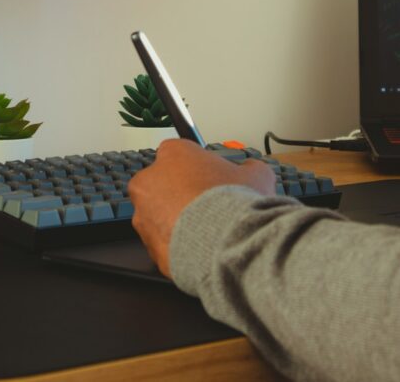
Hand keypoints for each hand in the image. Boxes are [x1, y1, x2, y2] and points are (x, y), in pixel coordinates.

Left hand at [128, 139, 275, 276]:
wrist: (224, 245)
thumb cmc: (234, 206)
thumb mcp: (256, 175)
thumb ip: (248, 167)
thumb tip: (251, 169)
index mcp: (173, 154)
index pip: (178, 153)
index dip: (196, 167)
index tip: (208, 177)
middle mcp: (150, 180)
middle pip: (163, 183)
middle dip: (180, 194)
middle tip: (205, 205)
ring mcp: (144, 213)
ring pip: (158, 214)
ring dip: (176, 220)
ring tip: (204, 230)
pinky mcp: (146, 243)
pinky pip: (161, 242)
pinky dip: (175, 245)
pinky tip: (198, 246)